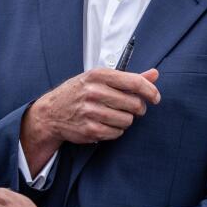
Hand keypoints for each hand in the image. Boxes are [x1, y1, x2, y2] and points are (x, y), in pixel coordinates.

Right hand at [20, 67, 160, 169]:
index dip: (150, 91)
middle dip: (137, 108)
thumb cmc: (78, 93)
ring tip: (115, 115)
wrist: (51, 113)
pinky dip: (116, 130)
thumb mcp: (100, 79)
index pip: (134, 82)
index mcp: (98, 75)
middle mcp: (94, 92)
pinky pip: (117, 133)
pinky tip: (106, 124)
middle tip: (130, 108)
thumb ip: (129, 78)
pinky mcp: (89, 129)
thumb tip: (154, 74)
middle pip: (134, 104)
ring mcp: (90, 112)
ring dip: (126, 120)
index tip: (155, 97)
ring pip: (127, 120)